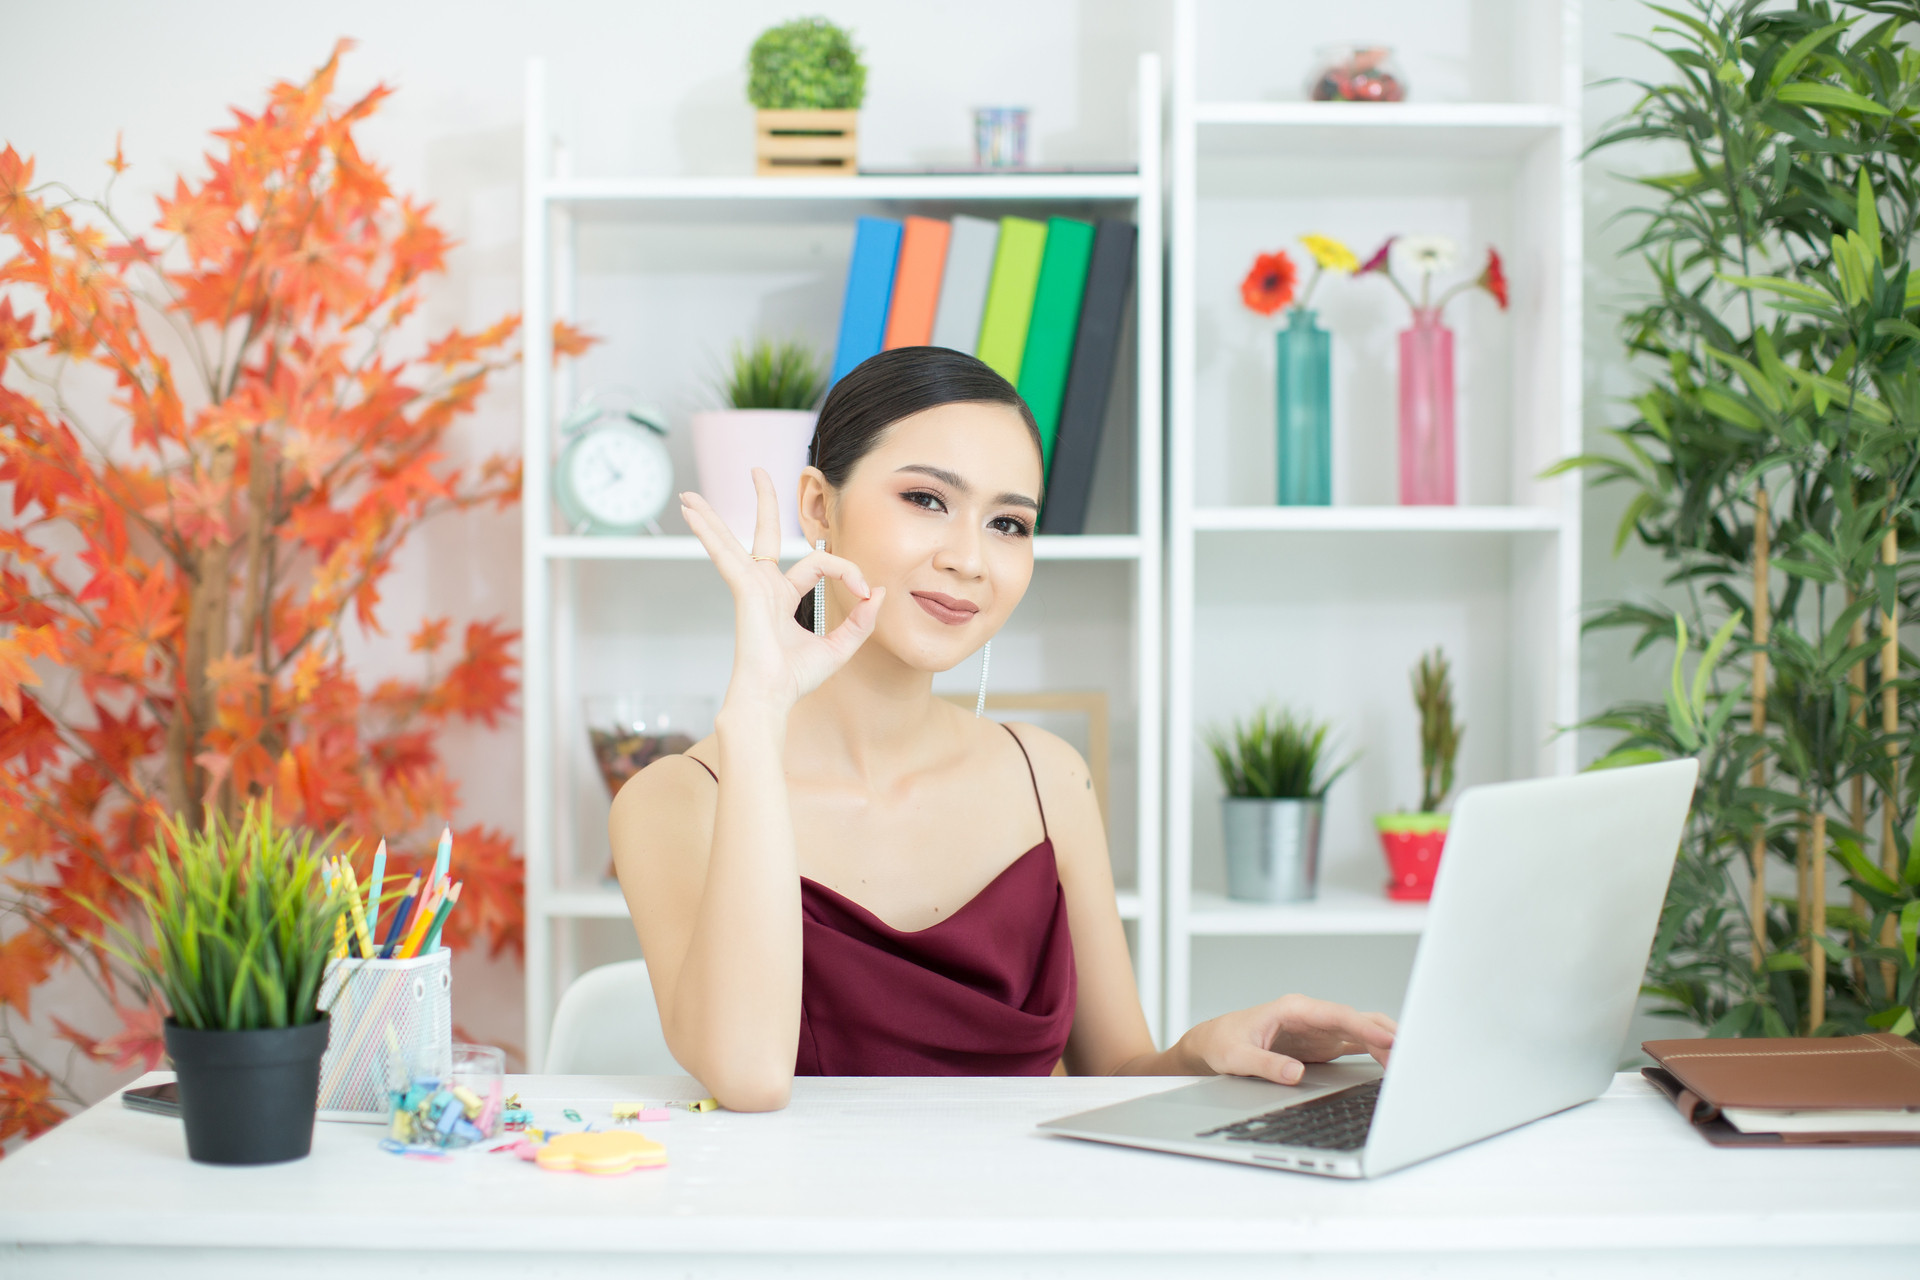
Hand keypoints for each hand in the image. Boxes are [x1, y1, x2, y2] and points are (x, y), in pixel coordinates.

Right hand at [681, 468, 883, 716]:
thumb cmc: (796, 678)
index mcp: (783, 596)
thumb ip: (861, 619)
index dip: (848, 571)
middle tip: (757, 471)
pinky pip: (725, 553)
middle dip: (763, 501)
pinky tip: (690, 514)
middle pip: (764, 533)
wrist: (773, 697)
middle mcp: (764, 586)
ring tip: (691, 494)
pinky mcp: (742, 589)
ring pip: (734, 539)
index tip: (866, 592)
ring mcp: (750, 586)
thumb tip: (878, 591)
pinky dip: (708, 532)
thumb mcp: (840, 646)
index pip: (820, 563)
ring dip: (713, 515)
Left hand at [1178, 994, 1395, 1085]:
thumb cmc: (1223, 1042)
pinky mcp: (1322, 1044)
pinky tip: (1391, 1063)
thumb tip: (1294, 1073)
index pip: (1338, 1015)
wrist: (1213, 1043)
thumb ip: (1266, 1064)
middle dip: (1386, 1034)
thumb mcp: (1237, 1056)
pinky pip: (1356, 1044)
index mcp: (1293, 1009)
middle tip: (1412, 1054)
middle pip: (1357, 1020)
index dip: (1365, 1027)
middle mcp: (1311, 1015)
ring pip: (1361, 1031)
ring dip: (1385, 1044)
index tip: (1389, 1039)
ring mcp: (1319, 1029)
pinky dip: (1375, 1052)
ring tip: (1408, 1063)